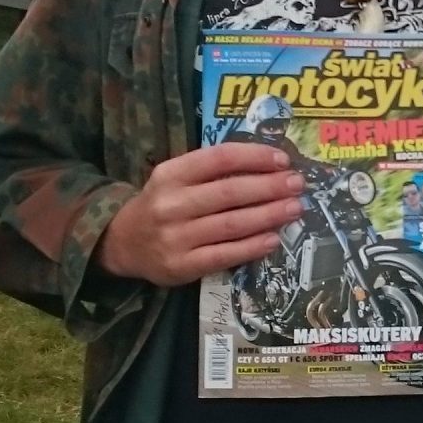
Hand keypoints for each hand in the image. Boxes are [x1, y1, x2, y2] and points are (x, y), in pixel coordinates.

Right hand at [99, 143, 303, 286]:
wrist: (124, 242)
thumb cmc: (162, 204)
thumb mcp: (177, 178)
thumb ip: (213, 170)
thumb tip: (269, 166)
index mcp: (171, 174)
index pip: (219, 158)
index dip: (255, 157)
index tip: (283, 159)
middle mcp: (171, 204)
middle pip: (230, 192)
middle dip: (270, 187)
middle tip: (298, 184)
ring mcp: (176, 237)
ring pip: (232, 224)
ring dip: (269, 215)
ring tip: (294, 208)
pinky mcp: (182, 266)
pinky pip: (225, 254)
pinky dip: (253, 247)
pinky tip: (273, 238)